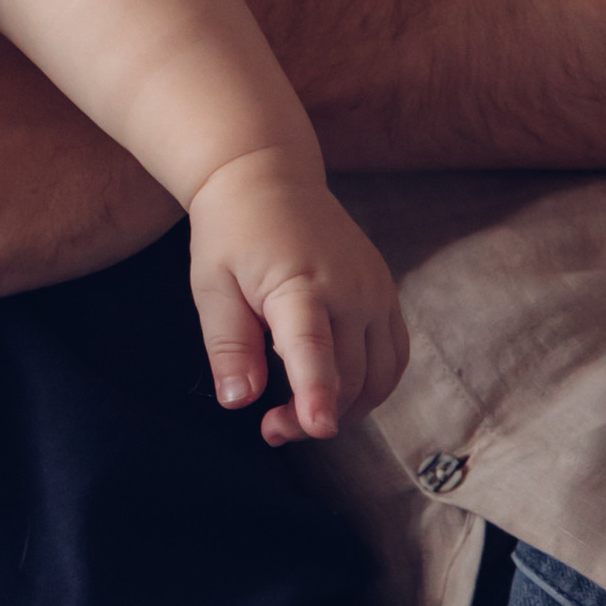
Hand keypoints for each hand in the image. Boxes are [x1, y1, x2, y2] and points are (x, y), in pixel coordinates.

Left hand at [187, 153, 410, 445]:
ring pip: (379, 376)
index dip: (316, 391)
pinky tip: (335, 390)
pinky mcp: (387, 294)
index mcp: (299, 283)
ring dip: (347, 409)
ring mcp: (376, 291)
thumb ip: (228, 345)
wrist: (267, 176)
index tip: (318, 428)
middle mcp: (350, 289)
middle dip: (313, 416)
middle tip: (271, 429)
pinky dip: (371, 386)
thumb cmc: (233, 232)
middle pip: (348, 376)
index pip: (312, 346)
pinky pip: (394, 357)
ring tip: (300, 416)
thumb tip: (238, 400)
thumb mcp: (211, 285)